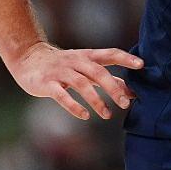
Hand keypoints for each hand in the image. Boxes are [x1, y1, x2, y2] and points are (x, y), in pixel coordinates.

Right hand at [10, 42, 143, 119]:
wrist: (29, 59)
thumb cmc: (64, 65)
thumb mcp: (87, 68)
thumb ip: (108, 78)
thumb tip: (131, 91)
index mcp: (88, 56)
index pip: (110, 54)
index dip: (125, 58)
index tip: (141, 65)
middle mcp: (76, 61)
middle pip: (97, 72)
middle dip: (113, 88)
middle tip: (125, 104)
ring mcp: (61, 72)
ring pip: (81, 84)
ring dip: (96, 100)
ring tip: (107, 115)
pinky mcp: (47, 83)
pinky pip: (62, 95)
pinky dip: (74, 105)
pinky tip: (84, 116)